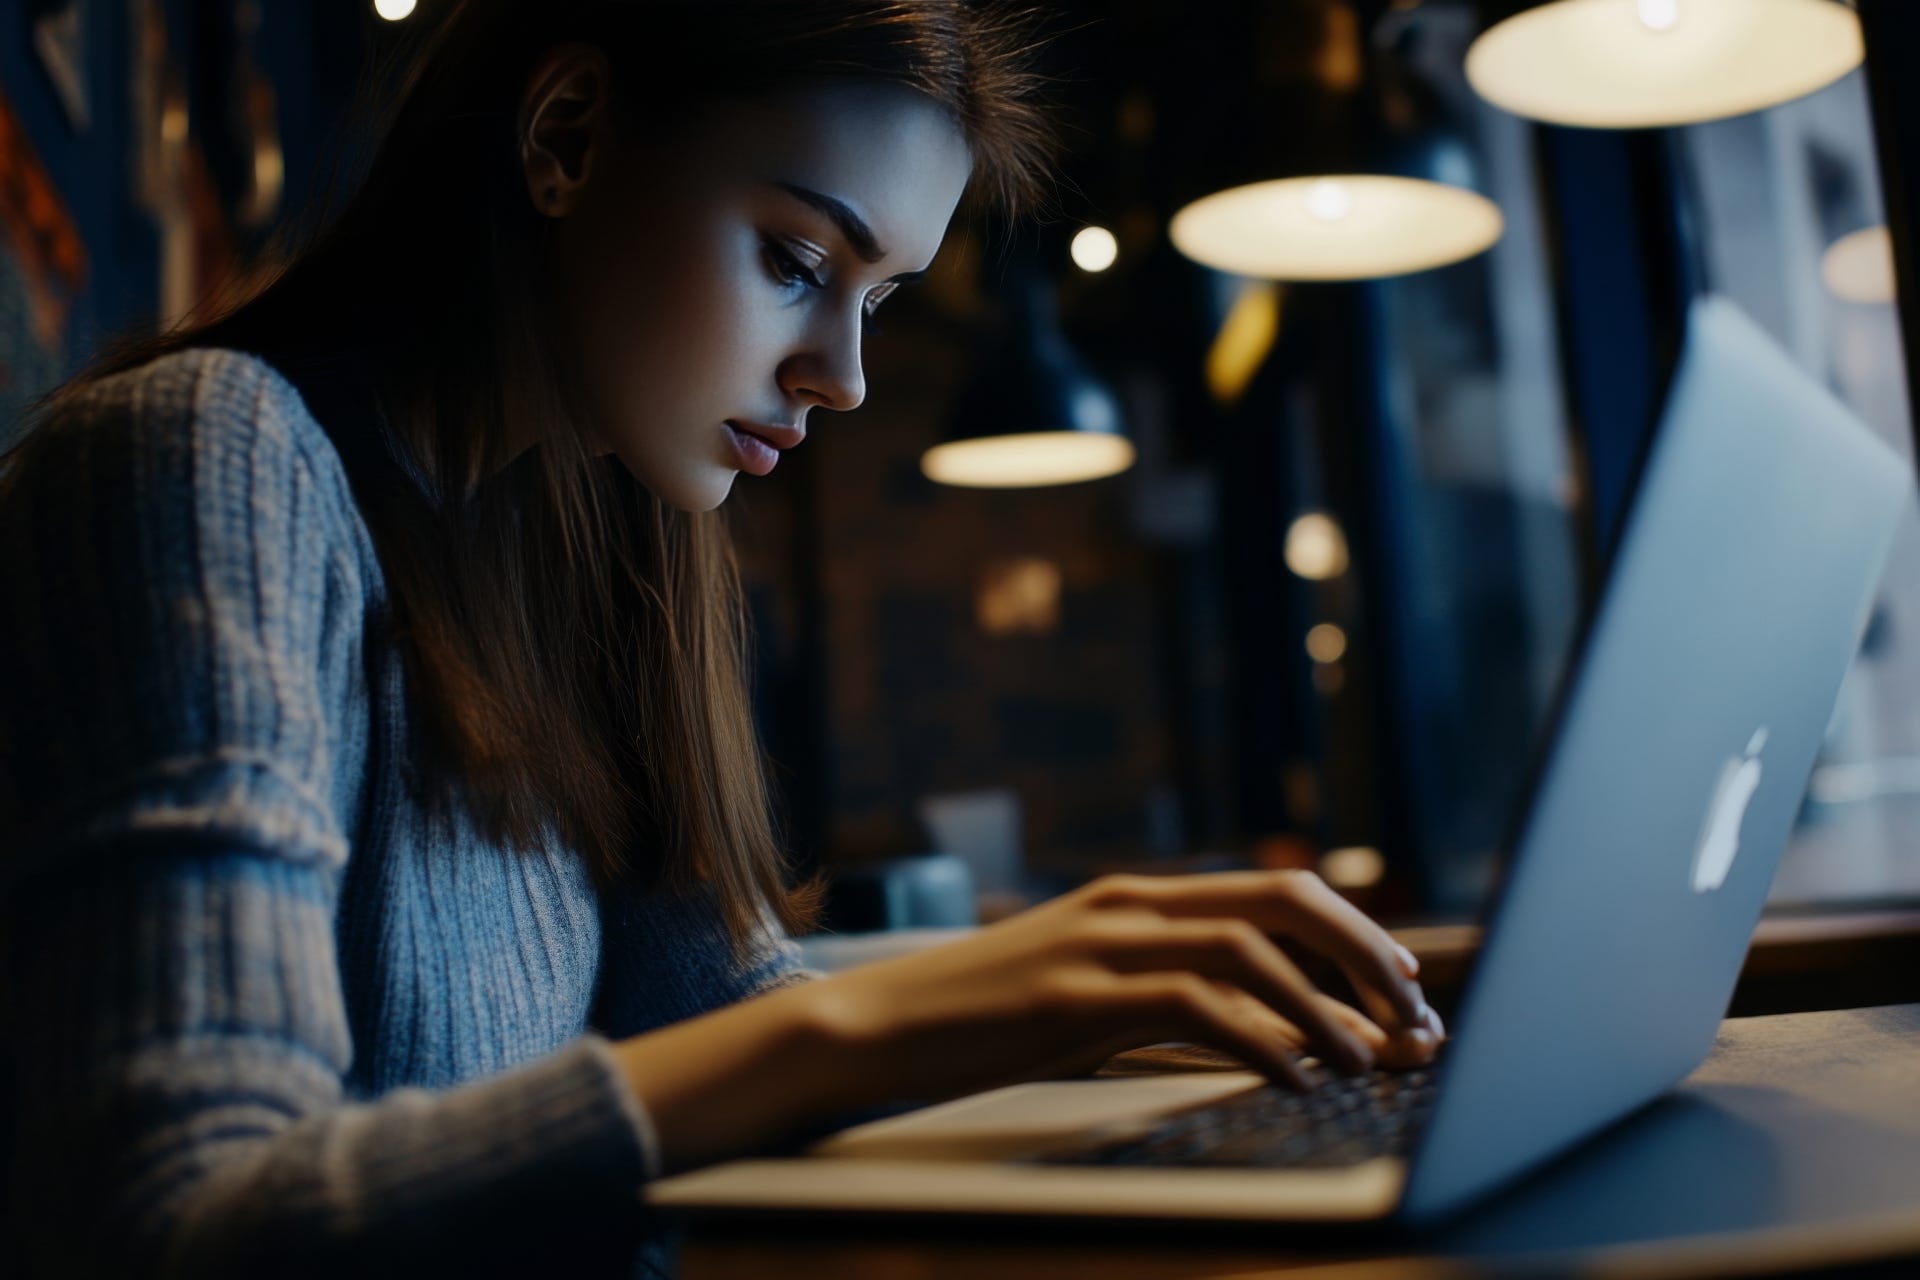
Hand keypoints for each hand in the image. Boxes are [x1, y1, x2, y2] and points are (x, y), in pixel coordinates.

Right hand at [801, 869, 1440, 1102]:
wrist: (874, 1027)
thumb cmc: (983, 1020)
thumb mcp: (1088, 995)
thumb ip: (1171, 996)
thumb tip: (1275, 1028)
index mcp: (1136, 899)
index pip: (1272, 892)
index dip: (1353, 932)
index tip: (1404, 983)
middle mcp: (1129, 907)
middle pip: (1279, 902)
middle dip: (1362, 954)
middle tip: (1413, 1012)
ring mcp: (1101, 946)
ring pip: (1248, 952)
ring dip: (1324, 1008)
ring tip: (1368, 1060)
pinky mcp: (1075, 999)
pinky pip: (1195, 1008)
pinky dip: (1262, 1041)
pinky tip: (1295, 1078)